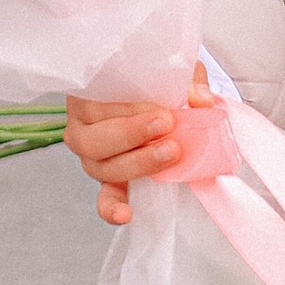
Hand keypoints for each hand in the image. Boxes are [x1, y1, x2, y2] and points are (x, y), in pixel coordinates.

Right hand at [64, 65, 213, 222]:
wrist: (162, 97)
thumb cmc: (157, 79)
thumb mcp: (173, 69)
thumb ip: (187, 79)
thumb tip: (201, 100)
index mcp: (86, 98)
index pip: (95, 106)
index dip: (127, 111)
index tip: (162, 111)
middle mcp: (83, 129)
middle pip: (93, 141)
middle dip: (131, 135)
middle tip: (167, 126)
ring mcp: (94, 158)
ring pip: (101, 167)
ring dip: (137, 163)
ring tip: (170, 153)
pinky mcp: (111, 181)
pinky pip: (105, 198)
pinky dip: (112, 208)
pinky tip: (126, 215)